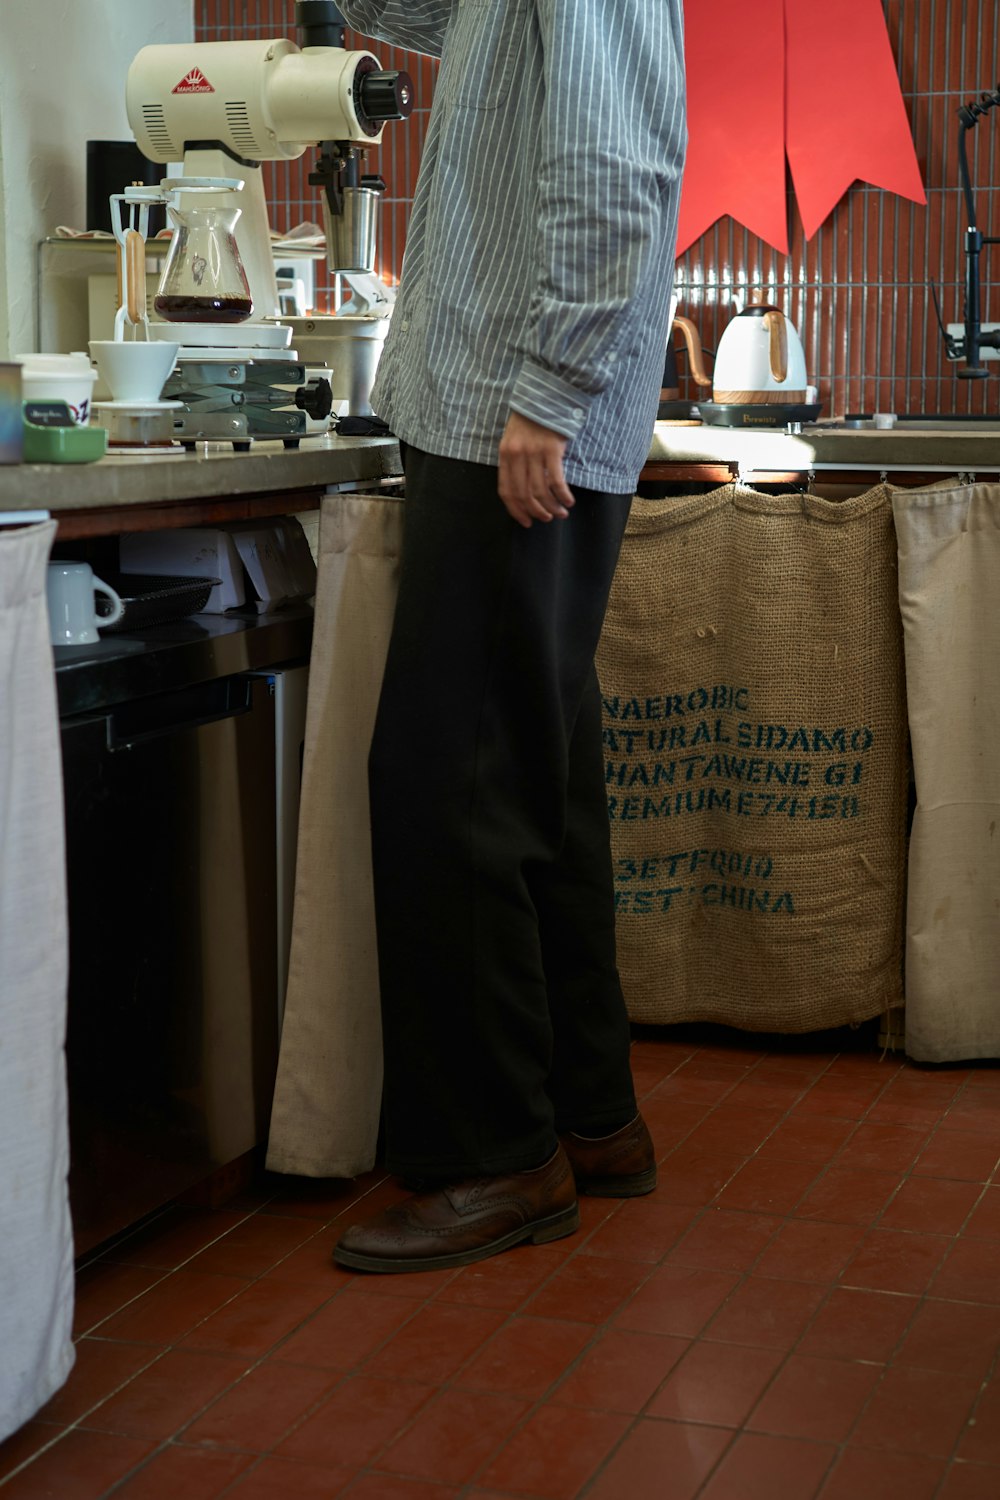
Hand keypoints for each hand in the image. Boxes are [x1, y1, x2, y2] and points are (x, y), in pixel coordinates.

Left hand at [497, 412, 575, 527]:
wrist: (547, 394)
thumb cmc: (532, 418)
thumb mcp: (514, 438)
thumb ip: (515, 461)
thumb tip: (522, 490)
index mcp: (505, 454)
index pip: (506, 491)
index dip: (516, 510)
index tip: (526, 521)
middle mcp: (517, 455)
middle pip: (524, 494)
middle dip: (536, 512)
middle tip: (547, 519)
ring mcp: (534, 452)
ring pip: (540, 491)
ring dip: (551, 507)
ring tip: (560, 513)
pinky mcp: (552, 449)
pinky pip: (556, 480)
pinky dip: (562, 495)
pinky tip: (568, 501)